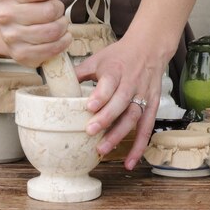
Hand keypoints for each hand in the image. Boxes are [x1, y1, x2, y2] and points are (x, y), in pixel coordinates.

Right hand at [0, 0, 71, 66]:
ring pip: (52, 32)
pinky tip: (59, 37)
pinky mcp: (21, 55)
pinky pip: (51, 51)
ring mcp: (11, 38)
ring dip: (62, 26)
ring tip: (57, 23)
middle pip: (49, 12)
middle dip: (58, 10)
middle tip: (54, 11)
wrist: (7, 24)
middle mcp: (4, 16)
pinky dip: (62, 43)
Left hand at [75, 34, 164, 170]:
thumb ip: (80, 73)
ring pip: (134, 116)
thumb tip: (57, 85)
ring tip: (103, 149)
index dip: (101, 95)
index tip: (89, 106)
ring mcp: (143, 95)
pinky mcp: (152, 105)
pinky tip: (129, 162)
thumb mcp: (98, 59)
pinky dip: (139, 146)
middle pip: (121, 101)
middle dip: (107, 118)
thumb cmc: (119, 56)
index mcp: (116, 69)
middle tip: (90, 131)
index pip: (110, 82)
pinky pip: (147, 128)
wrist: (148, 48)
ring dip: (120, 134)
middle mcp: (131, 82)